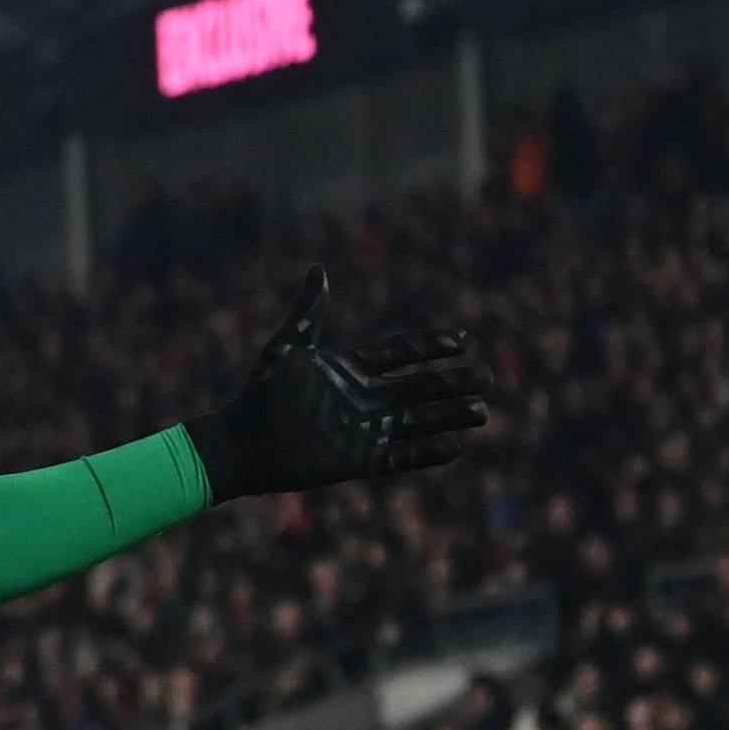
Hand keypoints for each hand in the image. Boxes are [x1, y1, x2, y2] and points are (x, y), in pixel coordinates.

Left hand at [182, 269, 493, 497]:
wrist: (241, 444)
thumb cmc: (259, 394)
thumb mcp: (286, 349)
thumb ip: (308, 312)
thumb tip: (318, 270)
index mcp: (352, 369)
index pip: (402, 354)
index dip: (431, 347)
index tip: (462, 339)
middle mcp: (365, 398)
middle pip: (421, 388)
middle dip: (454, 384)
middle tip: (488, 379)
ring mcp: (365, 429)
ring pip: (419, 421)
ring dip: (450, 416)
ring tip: (482, 411)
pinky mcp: (360, 459)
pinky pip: (402, 457)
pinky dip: (428, 453)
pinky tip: (456, 447)